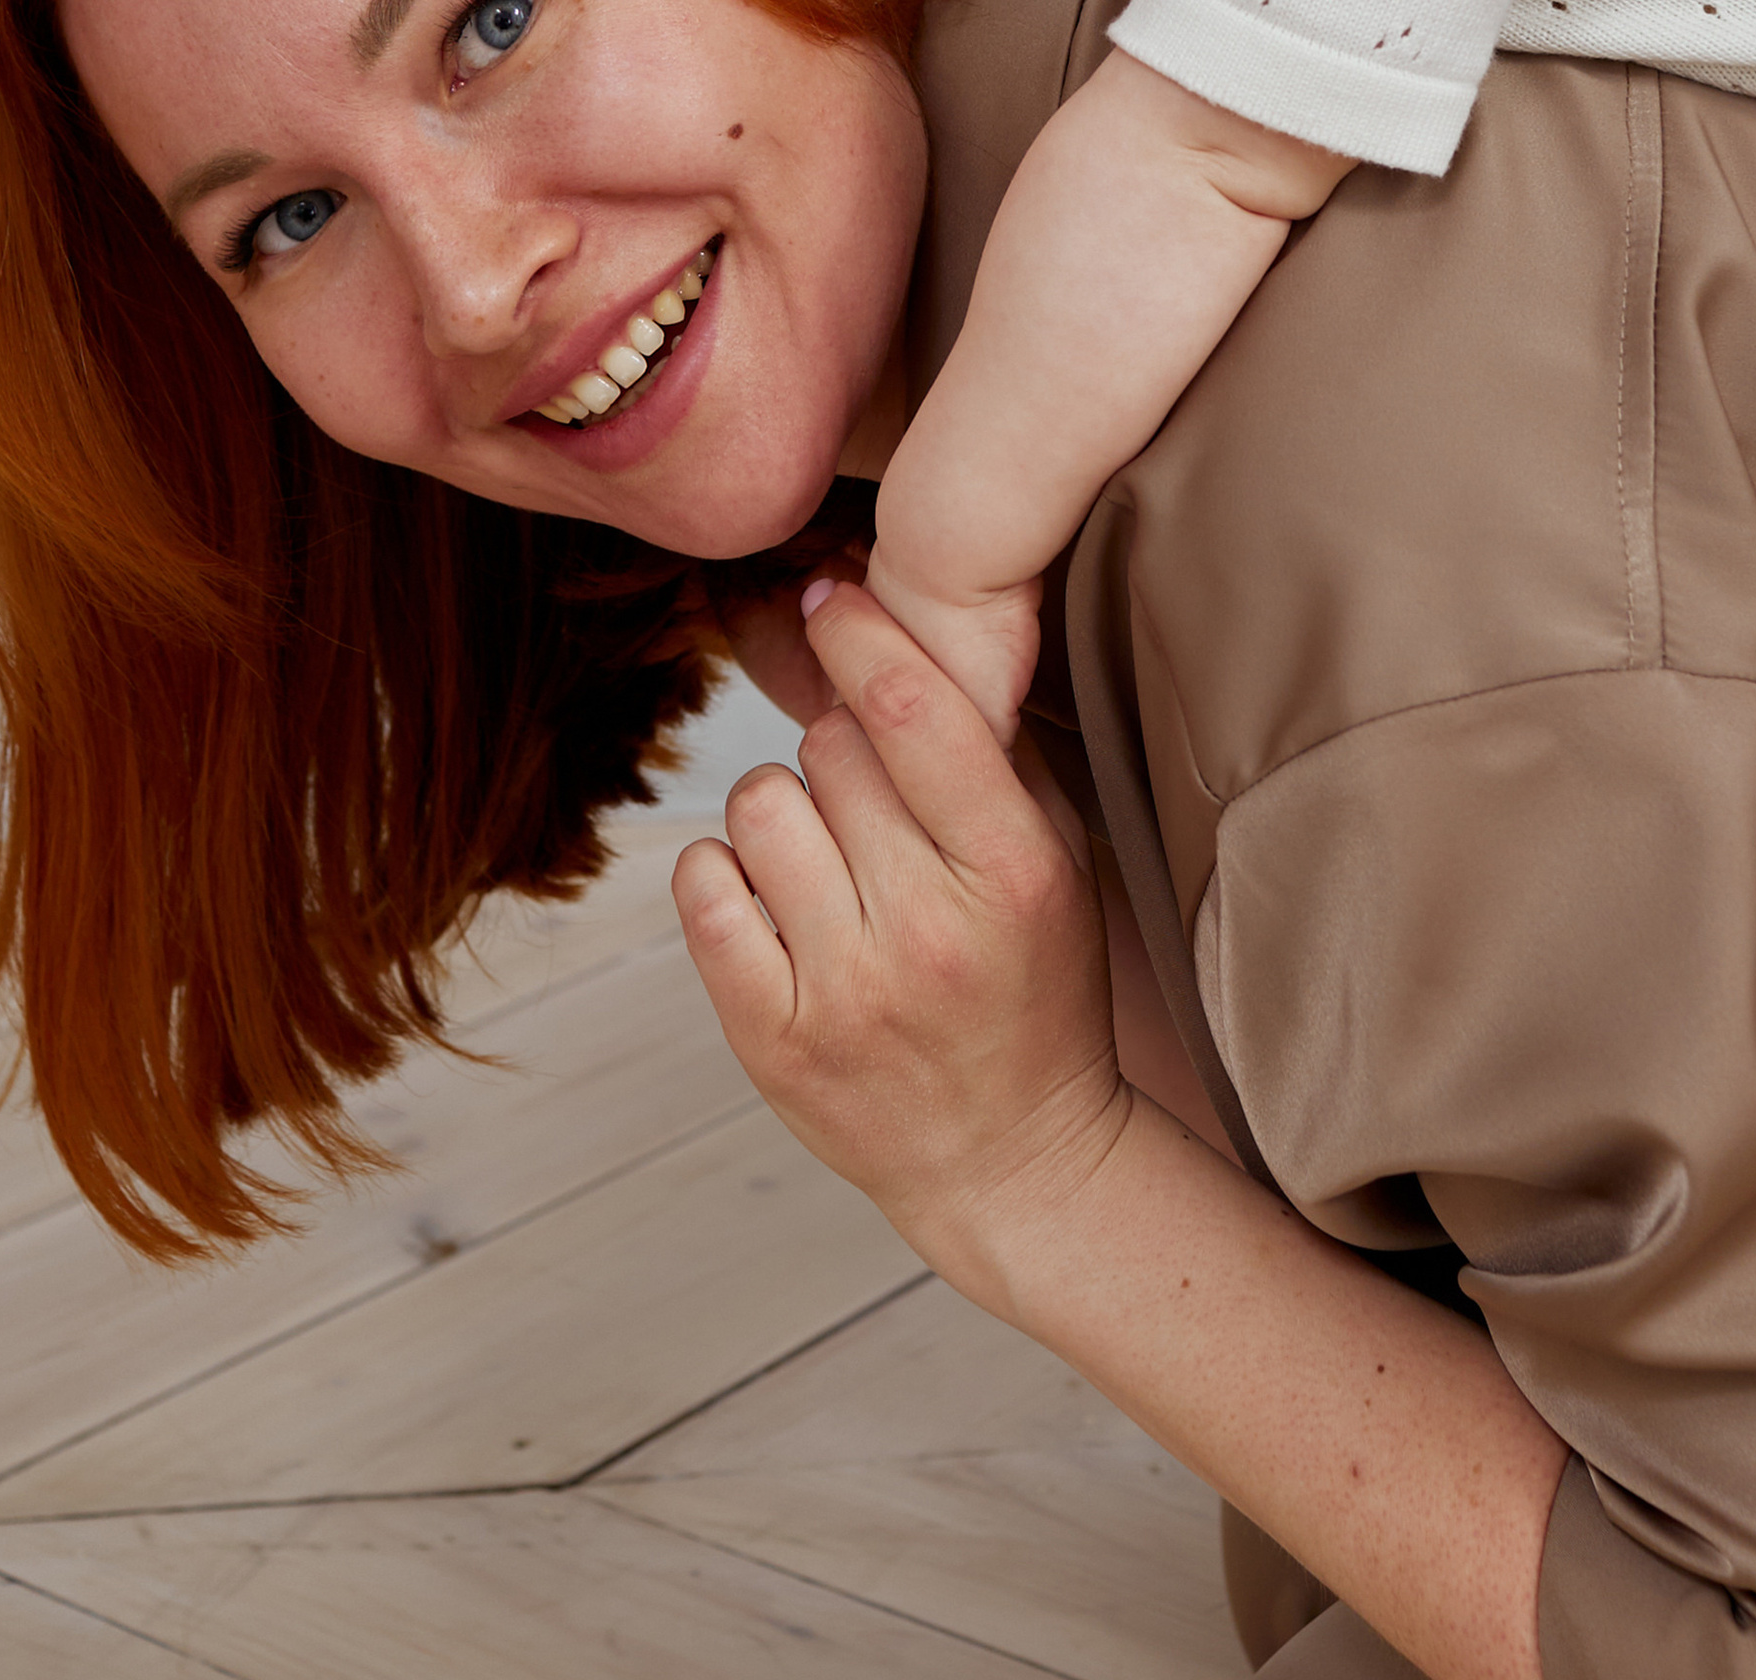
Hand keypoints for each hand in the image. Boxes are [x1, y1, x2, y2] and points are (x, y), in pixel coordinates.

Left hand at [671, 581, 1128, 1311]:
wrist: (1010, 1158)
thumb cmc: (1035, 988)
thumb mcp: (1054, 862)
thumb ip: (991, 750)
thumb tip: (905, 622)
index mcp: (1012, 873)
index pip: (911, 712)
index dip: (858, 633)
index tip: (829, 597)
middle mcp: (928, 930)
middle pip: (830, 748)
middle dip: (843, 752)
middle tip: (877, 812)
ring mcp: (842, 991)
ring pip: (758, 805)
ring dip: (784, 811)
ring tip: (828, 863)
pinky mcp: (770, 1038)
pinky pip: (701, 886)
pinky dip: (725, 874)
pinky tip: (775, 903)